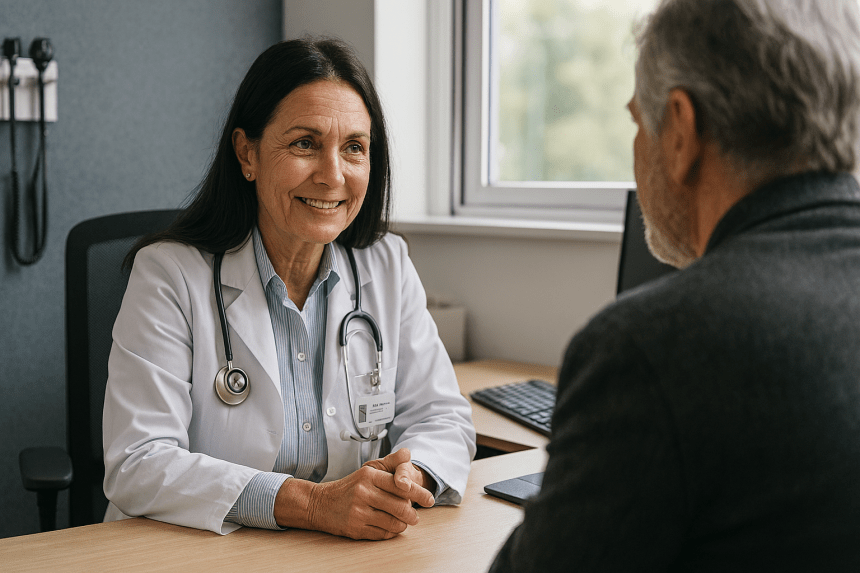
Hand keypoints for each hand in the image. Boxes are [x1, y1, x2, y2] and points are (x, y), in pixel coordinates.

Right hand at [273, 456, 432, 539]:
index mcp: (369, 476)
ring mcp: (358, 512)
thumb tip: (409, 453)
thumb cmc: (349, 487)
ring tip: (405, 522)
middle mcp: (363, 493)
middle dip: (413, 514)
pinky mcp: (355, 528)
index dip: (418, 493)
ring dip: (403, 524)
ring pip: (392, 522)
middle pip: (399, 506)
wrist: (320, 503)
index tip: (429, 499)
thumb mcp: (368, 470)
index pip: (400, 485)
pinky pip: (381, 533)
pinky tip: (391, 528)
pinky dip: (390, 532)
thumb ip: (390, 462)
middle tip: (417, 516)